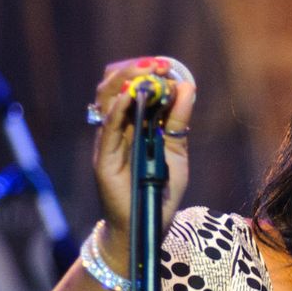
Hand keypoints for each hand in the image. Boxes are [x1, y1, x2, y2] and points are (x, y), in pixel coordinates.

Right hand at [90, 56, 197, 270]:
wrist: (146, 226)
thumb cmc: (161, 192)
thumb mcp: (176, 151)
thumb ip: (178, 121)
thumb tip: (188, 87)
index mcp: (133, 125)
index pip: (131, 87)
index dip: (146, 72)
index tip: (167, 65)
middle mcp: (117, 129)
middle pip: (114, 87)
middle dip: (135, 70)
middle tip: (158, 64)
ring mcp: (108, 142)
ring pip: (106, 101)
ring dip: (126, 83)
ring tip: (147, 73)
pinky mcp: (103, 158)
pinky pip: (107, 129)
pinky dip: (117, 110)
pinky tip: (129, 97)